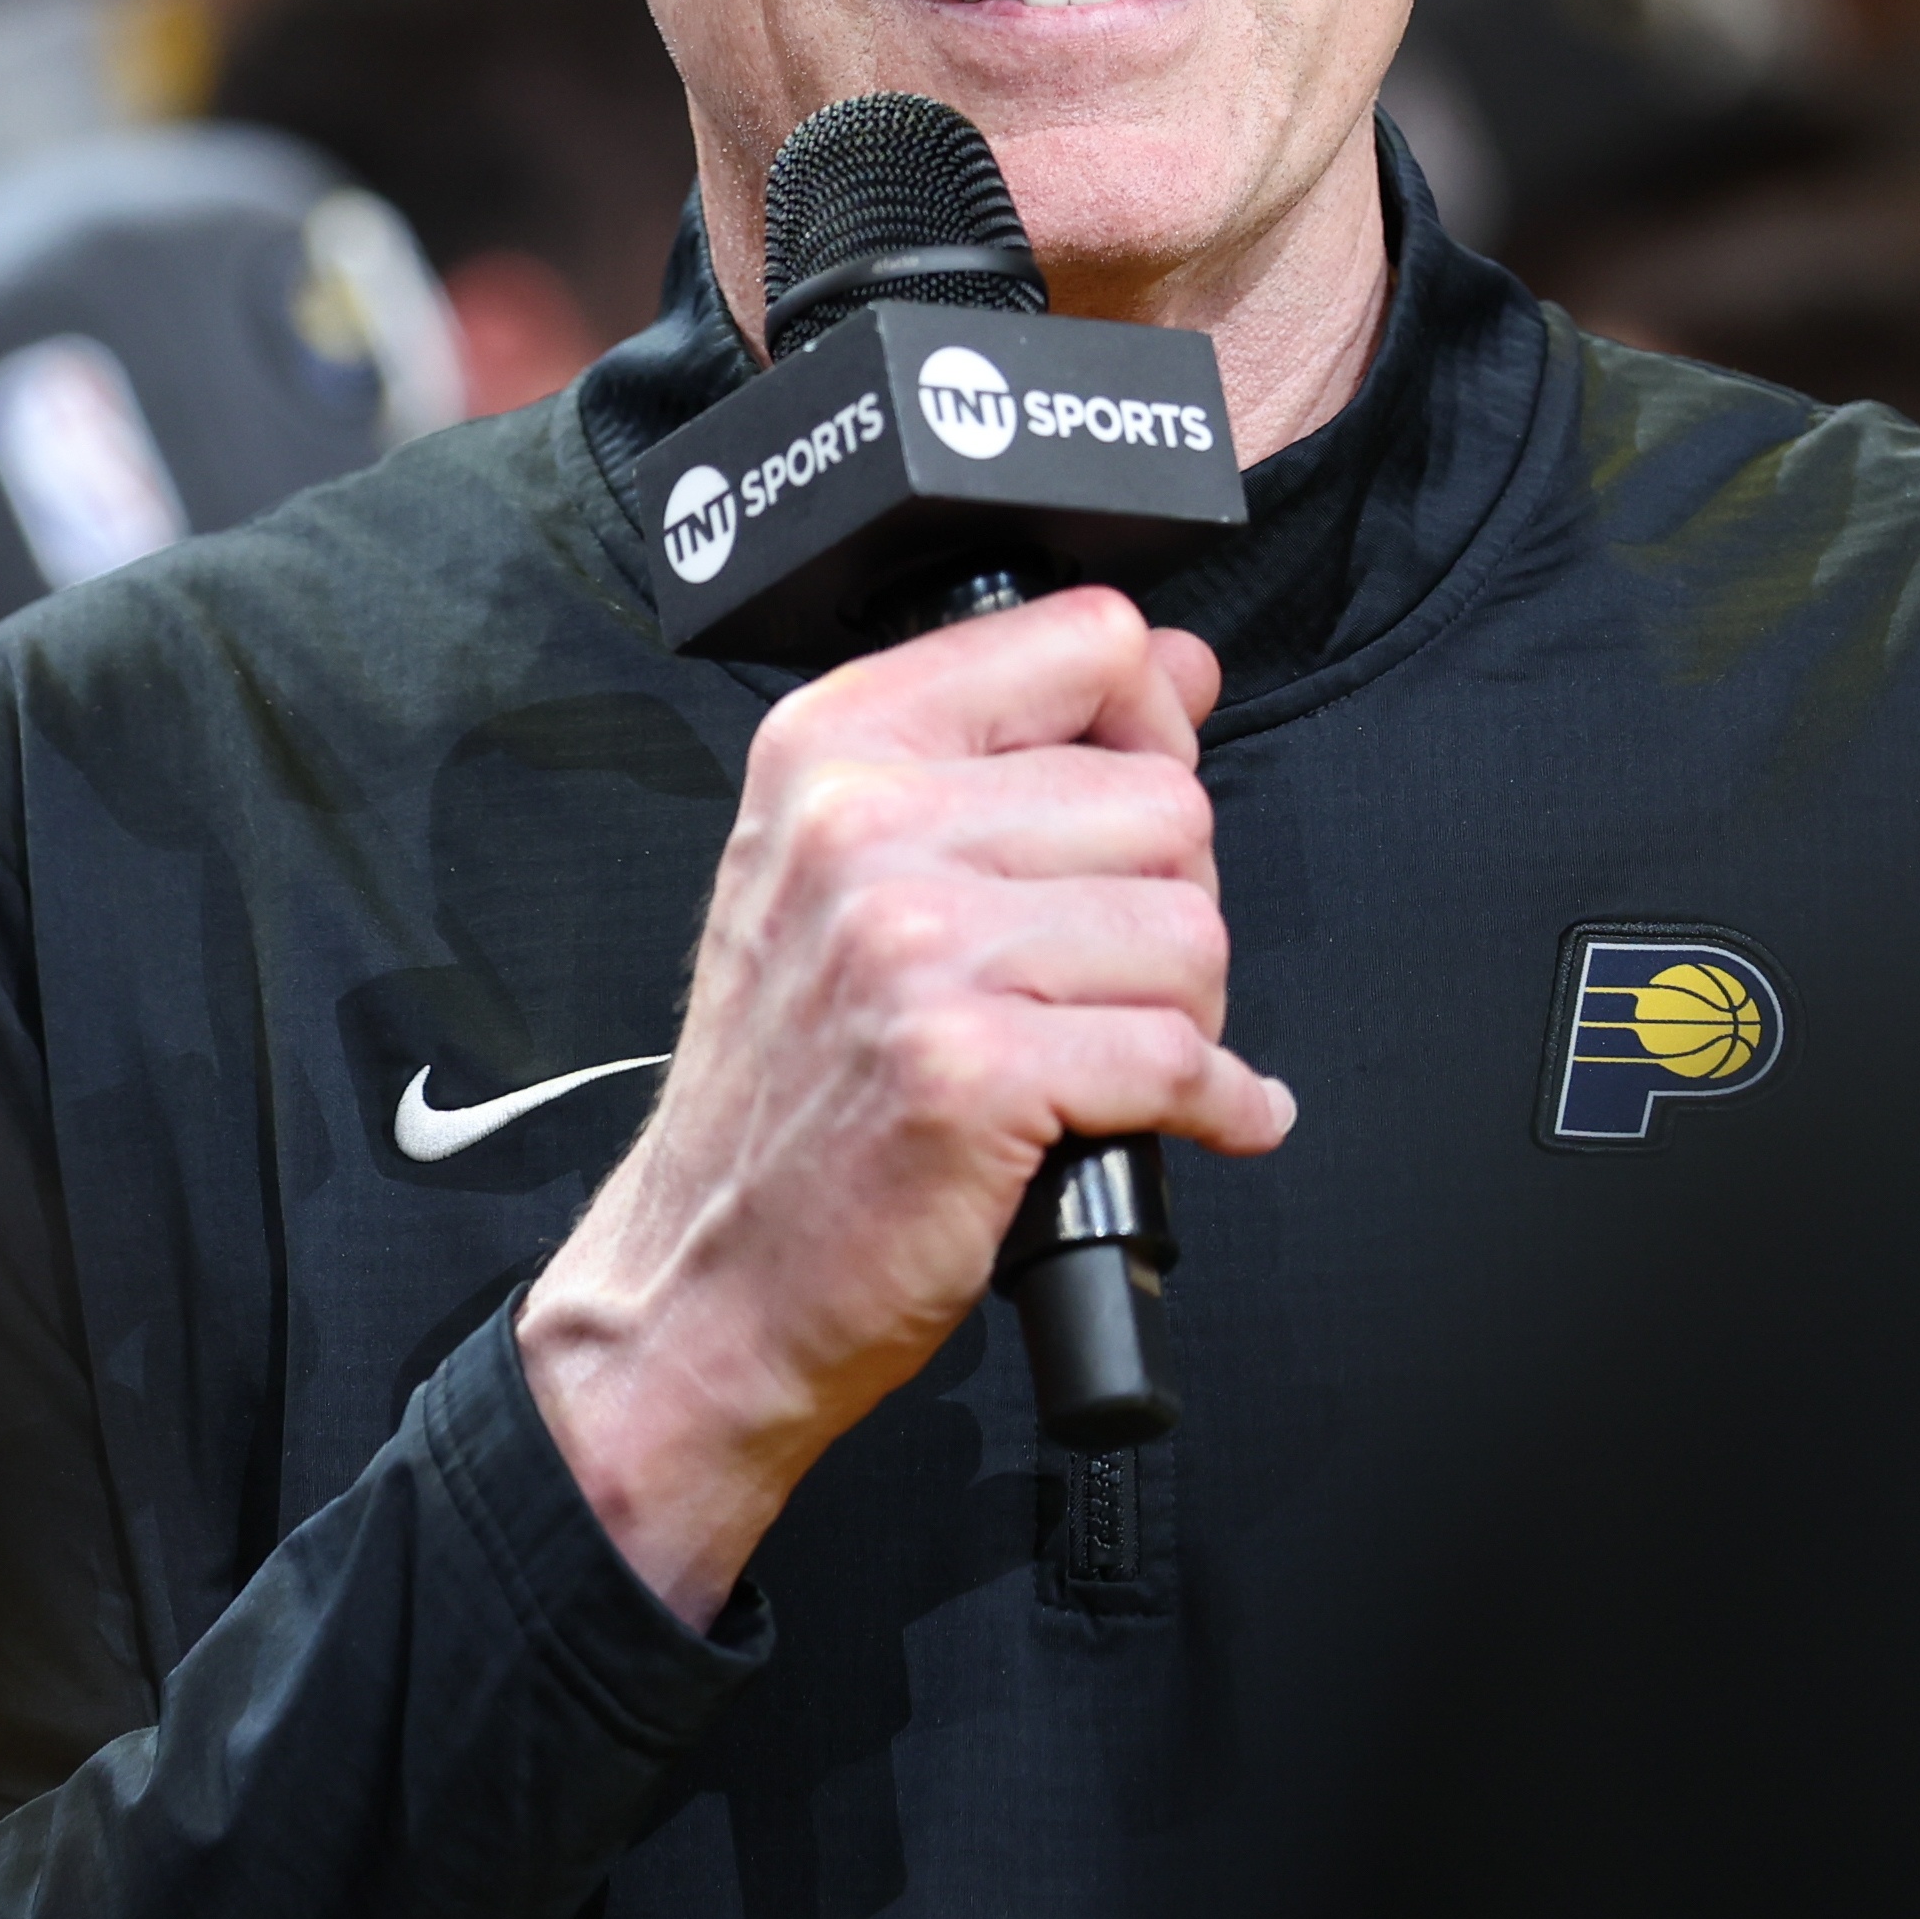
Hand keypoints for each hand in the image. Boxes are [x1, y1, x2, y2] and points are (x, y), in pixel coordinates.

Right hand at [517, 588, 1291, 1622]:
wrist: (704, 1279)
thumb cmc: (789, 1089)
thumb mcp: (849, 873)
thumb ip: (1010, 755)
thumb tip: (1182, 673)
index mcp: (838, 746)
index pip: (1086, 639)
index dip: (1152, 724)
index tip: (1136, 800)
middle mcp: (865, 826)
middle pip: (1165, 801)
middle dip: (1169, 905)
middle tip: (1097, 979)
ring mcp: (913, 945)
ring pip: (1190, 931)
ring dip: (1185, 1013)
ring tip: (1105, 1051)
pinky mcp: (969, 1069)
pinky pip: (1182, 1057)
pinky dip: (1215, 1105)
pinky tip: (1188, 1118)